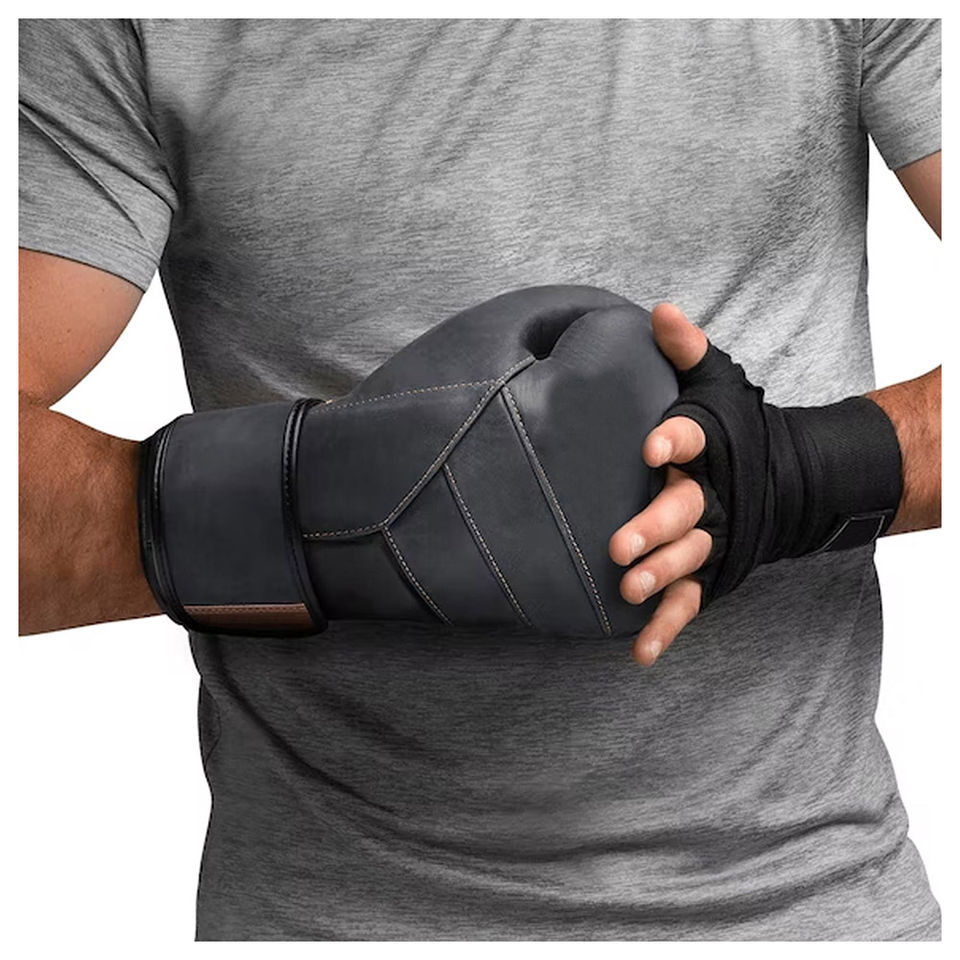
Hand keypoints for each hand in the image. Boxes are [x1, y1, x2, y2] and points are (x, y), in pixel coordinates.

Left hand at [608, 302, 711, 666]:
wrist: (780, 478)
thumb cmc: (735, 427)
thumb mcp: (714, 383)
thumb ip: (686, 351)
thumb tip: (661, 310)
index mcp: (707, 449)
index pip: (694, 438)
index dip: (676, 439)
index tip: (654, 443)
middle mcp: (710, 496)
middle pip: (685, 513)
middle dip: (654, 529)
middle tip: (620, 545)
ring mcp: (711, 538)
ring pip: (687, 561)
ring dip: (659, 576)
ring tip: (629, 591)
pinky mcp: (708, 572)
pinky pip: (688, 602)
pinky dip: (668, 627)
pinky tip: (641, 652)